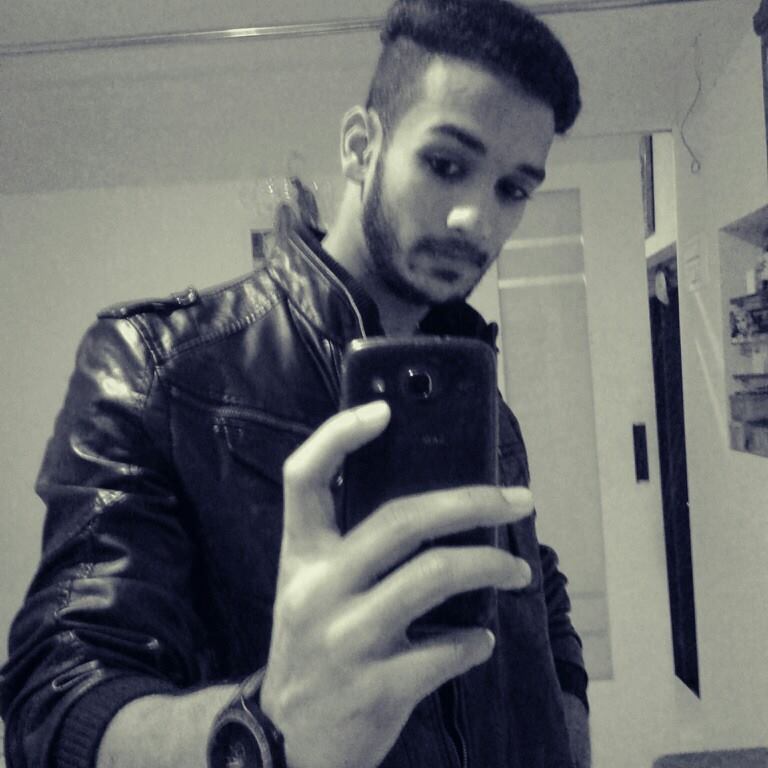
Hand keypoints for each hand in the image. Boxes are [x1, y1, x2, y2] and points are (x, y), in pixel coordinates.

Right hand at [260, 401, 532, 767]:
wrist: (285, 741)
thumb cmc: (312, 648)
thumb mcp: (312, 589)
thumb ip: (353, 548)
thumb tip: (436, 507)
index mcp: (298, 556)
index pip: (303, 478)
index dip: (339, 436)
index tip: (385, 411)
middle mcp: (316, 589)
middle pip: (402, 519)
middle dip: (472, 501)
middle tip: (516, 500)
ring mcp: (344, 639)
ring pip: (435, 576)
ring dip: (491, 566)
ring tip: (517, 572)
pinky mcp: (375, 688)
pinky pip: (447, 650)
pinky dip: (475, 642)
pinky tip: (482, 641)